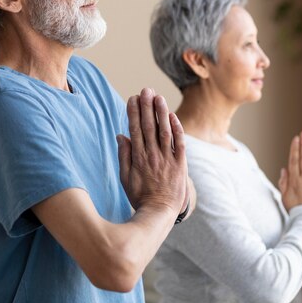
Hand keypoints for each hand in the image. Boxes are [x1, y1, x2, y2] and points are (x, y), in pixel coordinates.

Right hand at [117, 88, 187, 215]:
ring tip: (158, 97)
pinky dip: (177, 128)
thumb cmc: (140, 196)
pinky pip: (179, 143)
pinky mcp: (180, 164)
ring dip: (161, 112)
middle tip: (146, 90)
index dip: (134, 112)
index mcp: (137, 157)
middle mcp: (152, 155)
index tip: (133, 98)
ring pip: (164, 130)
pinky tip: (173, 116)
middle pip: (149, 126)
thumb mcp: (125, 178)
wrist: (159, 212)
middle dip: (147, 106)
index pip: (135, 129)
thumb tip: (121, 135)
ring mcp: (167, 159)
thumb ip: (123, 155)